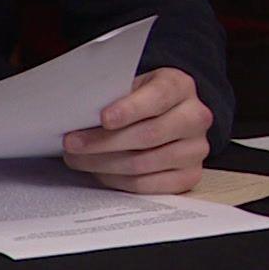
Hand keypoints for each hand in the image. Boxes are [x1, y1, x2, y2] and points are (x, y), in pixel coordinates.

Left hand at [62, 67, 212, 193]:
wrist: (165, 114)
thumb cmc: (139, 97)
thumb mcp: (128, 85)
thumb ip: (112, 95)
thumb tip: (77, 113)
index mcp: (180, 85)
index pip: (157, 97)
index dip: (129, 110)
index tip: (103, 119)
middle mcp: (195, 117)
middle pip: (148, 135)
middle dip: (104, 142)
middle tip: (72, 143)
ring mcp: (196, 149)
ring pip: (144, 163)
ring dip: (104, 163)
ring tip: (77, 159)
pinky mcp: (190, 175)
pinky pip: (148, 185)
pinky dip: (117, 180)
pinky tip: (98, 171)